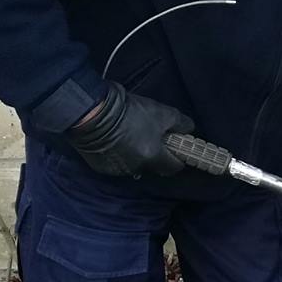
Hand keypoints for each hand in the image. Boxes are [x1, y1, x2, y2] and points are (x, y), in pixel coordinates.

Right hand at [64, 83, 192, 177]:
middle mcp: (136, 168)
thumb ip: (180, 123)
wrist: (92, 112)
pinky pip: (116, 163)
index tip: (176, 150)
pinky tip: (115, 140)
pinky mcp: (101, 166)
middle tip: (153, 138)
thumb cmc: (130, 111)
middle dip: (156, 155)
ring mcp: (117, 169)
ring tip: (131, 137)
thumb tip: (189, 129)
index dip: (177, 159)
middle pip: (153, 167)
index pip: (173, 168)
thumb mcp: (162, 112)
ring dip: (136, 155)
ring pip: (134, 166)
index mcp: (152, 157)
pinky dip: (119, 155)